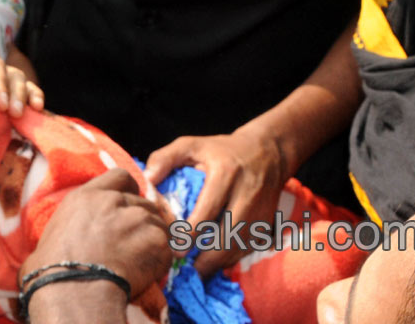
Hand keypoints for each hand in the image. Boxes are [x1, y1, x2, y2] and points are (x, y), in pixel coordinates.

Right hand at [20, 169, 171, 298]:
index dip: (128, 191)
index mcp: (88, 196)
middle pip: (144, 203)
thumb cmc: (52, 270)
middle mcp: (115, 201)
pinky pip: (166, 250)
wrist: (73, 290)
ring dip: (153, 242)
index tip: (127, 207)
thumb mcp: (50, 237)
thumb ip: (66, 231)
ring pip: (158, 225)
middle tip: (135, 244)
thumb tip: (52, 249)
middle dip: (143, 222)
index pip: (120, 177)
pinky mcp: (156, 241)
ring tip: (140, 263)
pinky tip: (146, 275)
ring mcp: (138, 219)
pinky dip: (160, 262)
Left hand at [143, 122, 286, 276]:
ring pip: (239, 247)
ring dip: (218, 263)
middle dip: (205, 259)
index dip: (189, 235)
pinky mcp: (267, 222)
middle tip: (184, 268)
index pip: (207, 212)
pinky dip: (231, 259)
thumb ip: (165, 158)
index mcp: (226, 174)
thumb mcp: (191, 145)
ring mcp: (260, 211)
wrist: (266, 152)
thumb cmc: (220, 150)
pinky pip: (248, 248)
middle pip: (227, 236)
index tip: (174, 249)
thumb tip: (147, 180)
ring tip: (195, 270)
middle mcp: (246, 194)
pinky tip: (213, 262)